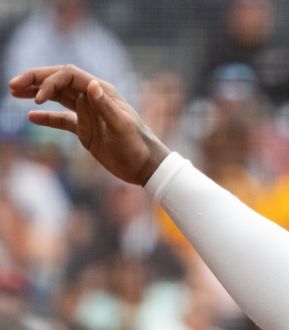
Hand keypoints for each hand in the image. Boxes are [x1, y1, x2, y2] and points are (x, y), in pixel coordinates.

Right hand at [8, 65, 168, 185]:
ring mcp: (88, 114)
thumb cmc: (138, 146)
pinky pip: (62, 119)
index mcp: (101, 92)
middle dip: (35, 80)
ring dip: (37, 93)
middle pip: (59, 81)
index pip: (68, 76)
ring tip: (14, 92)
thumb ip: (105, 106)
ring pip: (58, 97)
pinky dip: (47, 118)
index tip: (37, 99)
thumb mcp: (122, 127)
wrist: (147, 167)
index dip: (49, 82)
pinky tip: (31, 118)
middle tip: (12, 85)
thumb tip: (90, 85)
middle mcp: (93, 98)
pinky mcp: (86, 130)